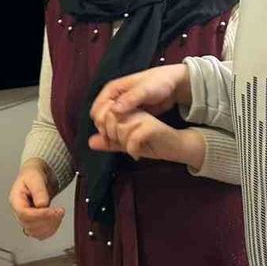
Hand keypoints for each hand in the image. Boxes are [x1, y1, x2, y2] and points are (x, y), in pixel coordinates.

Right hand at [8, 158, 63, 239]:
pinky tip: (56, 220)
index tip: (54, 211)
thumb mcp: (35, 177)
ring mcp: (25, 219)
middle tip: (60, 211)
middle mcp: (18, 212)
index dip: (40, 215)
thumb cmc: (32, 175)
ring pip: (35, 233)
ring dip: (50, 227)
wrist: (35, 177)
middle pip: (29, 225)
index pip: (24, 214)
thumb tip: (42, 204)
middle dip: (47, 220)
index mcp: (16, 200)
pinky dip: (50, 230)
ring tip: (59, 214)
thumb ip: (38, 190)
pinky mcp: (33, 223)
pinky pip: (40, 234)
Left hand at [89, 113, 206, 169]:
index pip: (103, 115)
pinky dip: (132, 149)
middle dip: (114, 138)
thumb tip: (90, 142)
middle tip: (125, 146)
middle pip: (110, 122)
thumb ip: (110, 142)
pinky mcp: (151, 126)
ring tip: (133, 149)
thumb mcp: (127, 144)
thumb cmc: (152, 143)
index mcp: (127, 111)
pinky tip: (137, 155)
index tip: (114, 142)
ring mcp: (143, 117)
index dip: (104, 130)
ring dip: (124, 144)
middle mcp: (134, 110)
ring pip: (120, 129)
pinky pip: (132, 138)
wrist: (176, 146)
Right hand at [91, 63, 190, 143]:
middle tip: (120, 138)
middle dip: (107, 129)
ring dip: (113, 133)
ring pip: (109, 125)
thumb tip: (114, 111)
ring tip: (124, 141)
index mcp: (112, 90)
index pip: (97, 110)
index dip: (102, 122)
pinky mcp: (128, 115)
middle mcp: (113, 99)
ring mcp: (120, 108)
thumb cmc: (158, 83)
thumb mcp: (145, 89)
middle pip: (100, 119)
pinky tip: (128, 141)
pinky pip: (119, 127)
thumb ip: (130, 99)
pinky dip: (120, 134)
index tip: (112, 132)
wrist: (174, 85)